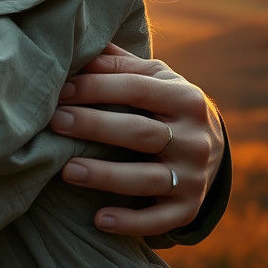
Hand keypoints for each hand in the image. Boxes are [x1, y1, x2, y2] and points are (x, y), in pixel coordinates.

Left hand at [50, 43, 223, 236]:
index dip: (97, 87)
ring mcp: (194, 176)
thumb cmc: (164, 103)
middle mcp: (194, 138)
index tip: (60, 90)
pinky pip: (160, 219)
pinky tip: (99, 220)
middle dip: (95, 126)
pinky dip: (131, 222)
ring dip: (105, 175)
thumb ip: (118, 64)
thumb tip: (79, 45)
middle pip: (140, 132)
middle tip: (55, 122)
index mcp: (185, 97)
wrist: (212, 146)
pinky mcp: (189, 208)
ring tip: (66, 171)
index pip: (137, 89)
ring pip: (148, 178)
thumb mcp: (153, 77)